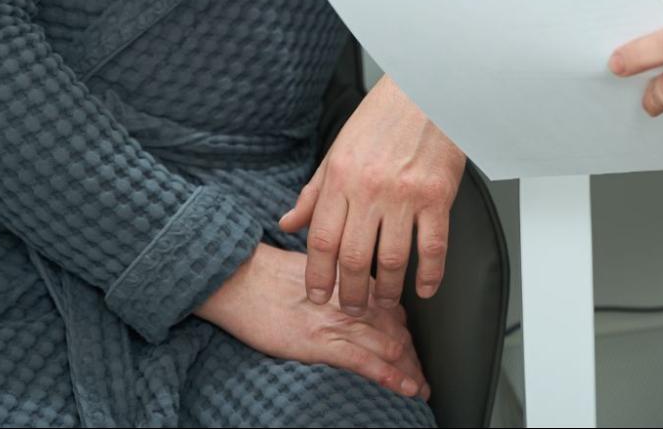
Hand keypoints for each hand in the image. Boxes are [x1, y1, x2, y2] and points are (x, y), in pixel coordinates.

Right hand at [198, 244, 427, 398]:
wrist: (239, 278)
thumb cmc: (267, 275)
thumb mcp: (313, 273)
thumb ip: (337, 286)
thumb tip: (349, 301)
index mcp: (352, 282)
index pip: (391, 311)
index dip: (405, 334)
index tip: (412, 351)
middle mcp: (353, 300)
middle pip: (396, 332)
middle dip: (412, 358)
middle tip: (423, 378)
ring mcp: (338, 322)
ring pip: (387, 348)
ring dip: (408, 371)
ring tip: (420, 389)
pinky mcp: (321, 342)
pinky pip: (364, 361)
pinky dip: (388, 376)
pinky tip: (404, 387)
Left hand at [280, 77, 465, 312]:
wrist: (426, 90)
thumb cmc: (382, 118)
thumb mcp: (338, 151)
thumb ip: (314, 192)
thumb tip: (289, 223)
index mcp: (341, 178)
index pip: (322, 239)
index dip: (318, 275)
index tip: (318, 295)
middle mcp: (370, 189)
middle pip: (354, 256)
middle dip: (349, 292)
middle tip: (350, 309)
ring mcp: (405, 194)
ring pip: (392, 258)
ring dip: (387, 289)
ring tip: (384, 302)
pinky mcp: (437, 195)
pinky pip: (433, 245)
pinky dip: (430, 273)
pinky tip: (424, 288)